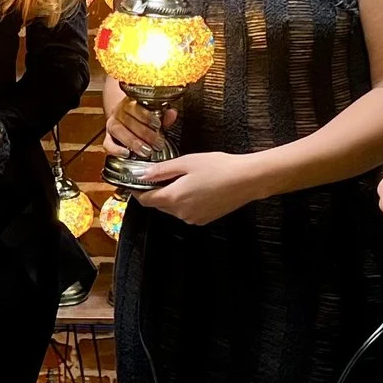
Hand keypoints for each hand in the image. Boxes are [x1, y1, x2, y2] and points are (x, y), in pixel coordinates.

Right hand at [104, 100, 174, 159]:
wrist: (125, 118)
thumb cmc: (142, 118)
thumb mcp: (154, 115)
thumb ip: (163, 116)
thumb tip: (172, 113)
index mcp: (130, 103)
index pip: (136, 107)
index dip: (146, 116)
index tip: (158, 125)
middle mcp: (119, 112)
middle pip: (129, 121)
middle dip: (145, 134)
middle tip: (158, 144)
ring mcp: (112, 124)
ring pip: (118, 130)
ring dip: (133, 142)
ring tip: (146, 151)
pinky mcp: (107, 138)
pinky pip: (107, 144)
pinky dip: (116, 150)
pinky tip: (127, 154)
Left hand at [132, 151, 255, 226]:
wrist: (247, 179)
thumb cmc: (219, 167)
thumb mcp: (186, 162)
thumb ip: (161, 170)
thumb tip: (142, 175)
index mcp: (173, 198)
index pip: (146, 200)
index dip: (137, 191)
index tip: (135, 182)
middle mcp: (181, 213)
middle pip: (159, 204)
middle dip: (155, 192)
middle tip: (160, 175)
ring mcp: (193, 219)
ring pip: (173, 208)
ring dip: (171, 196)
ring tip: (182, 178)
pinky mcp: (204, 219)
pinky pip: (186, 212)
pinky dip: (185, 202)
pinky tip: (196, 187)